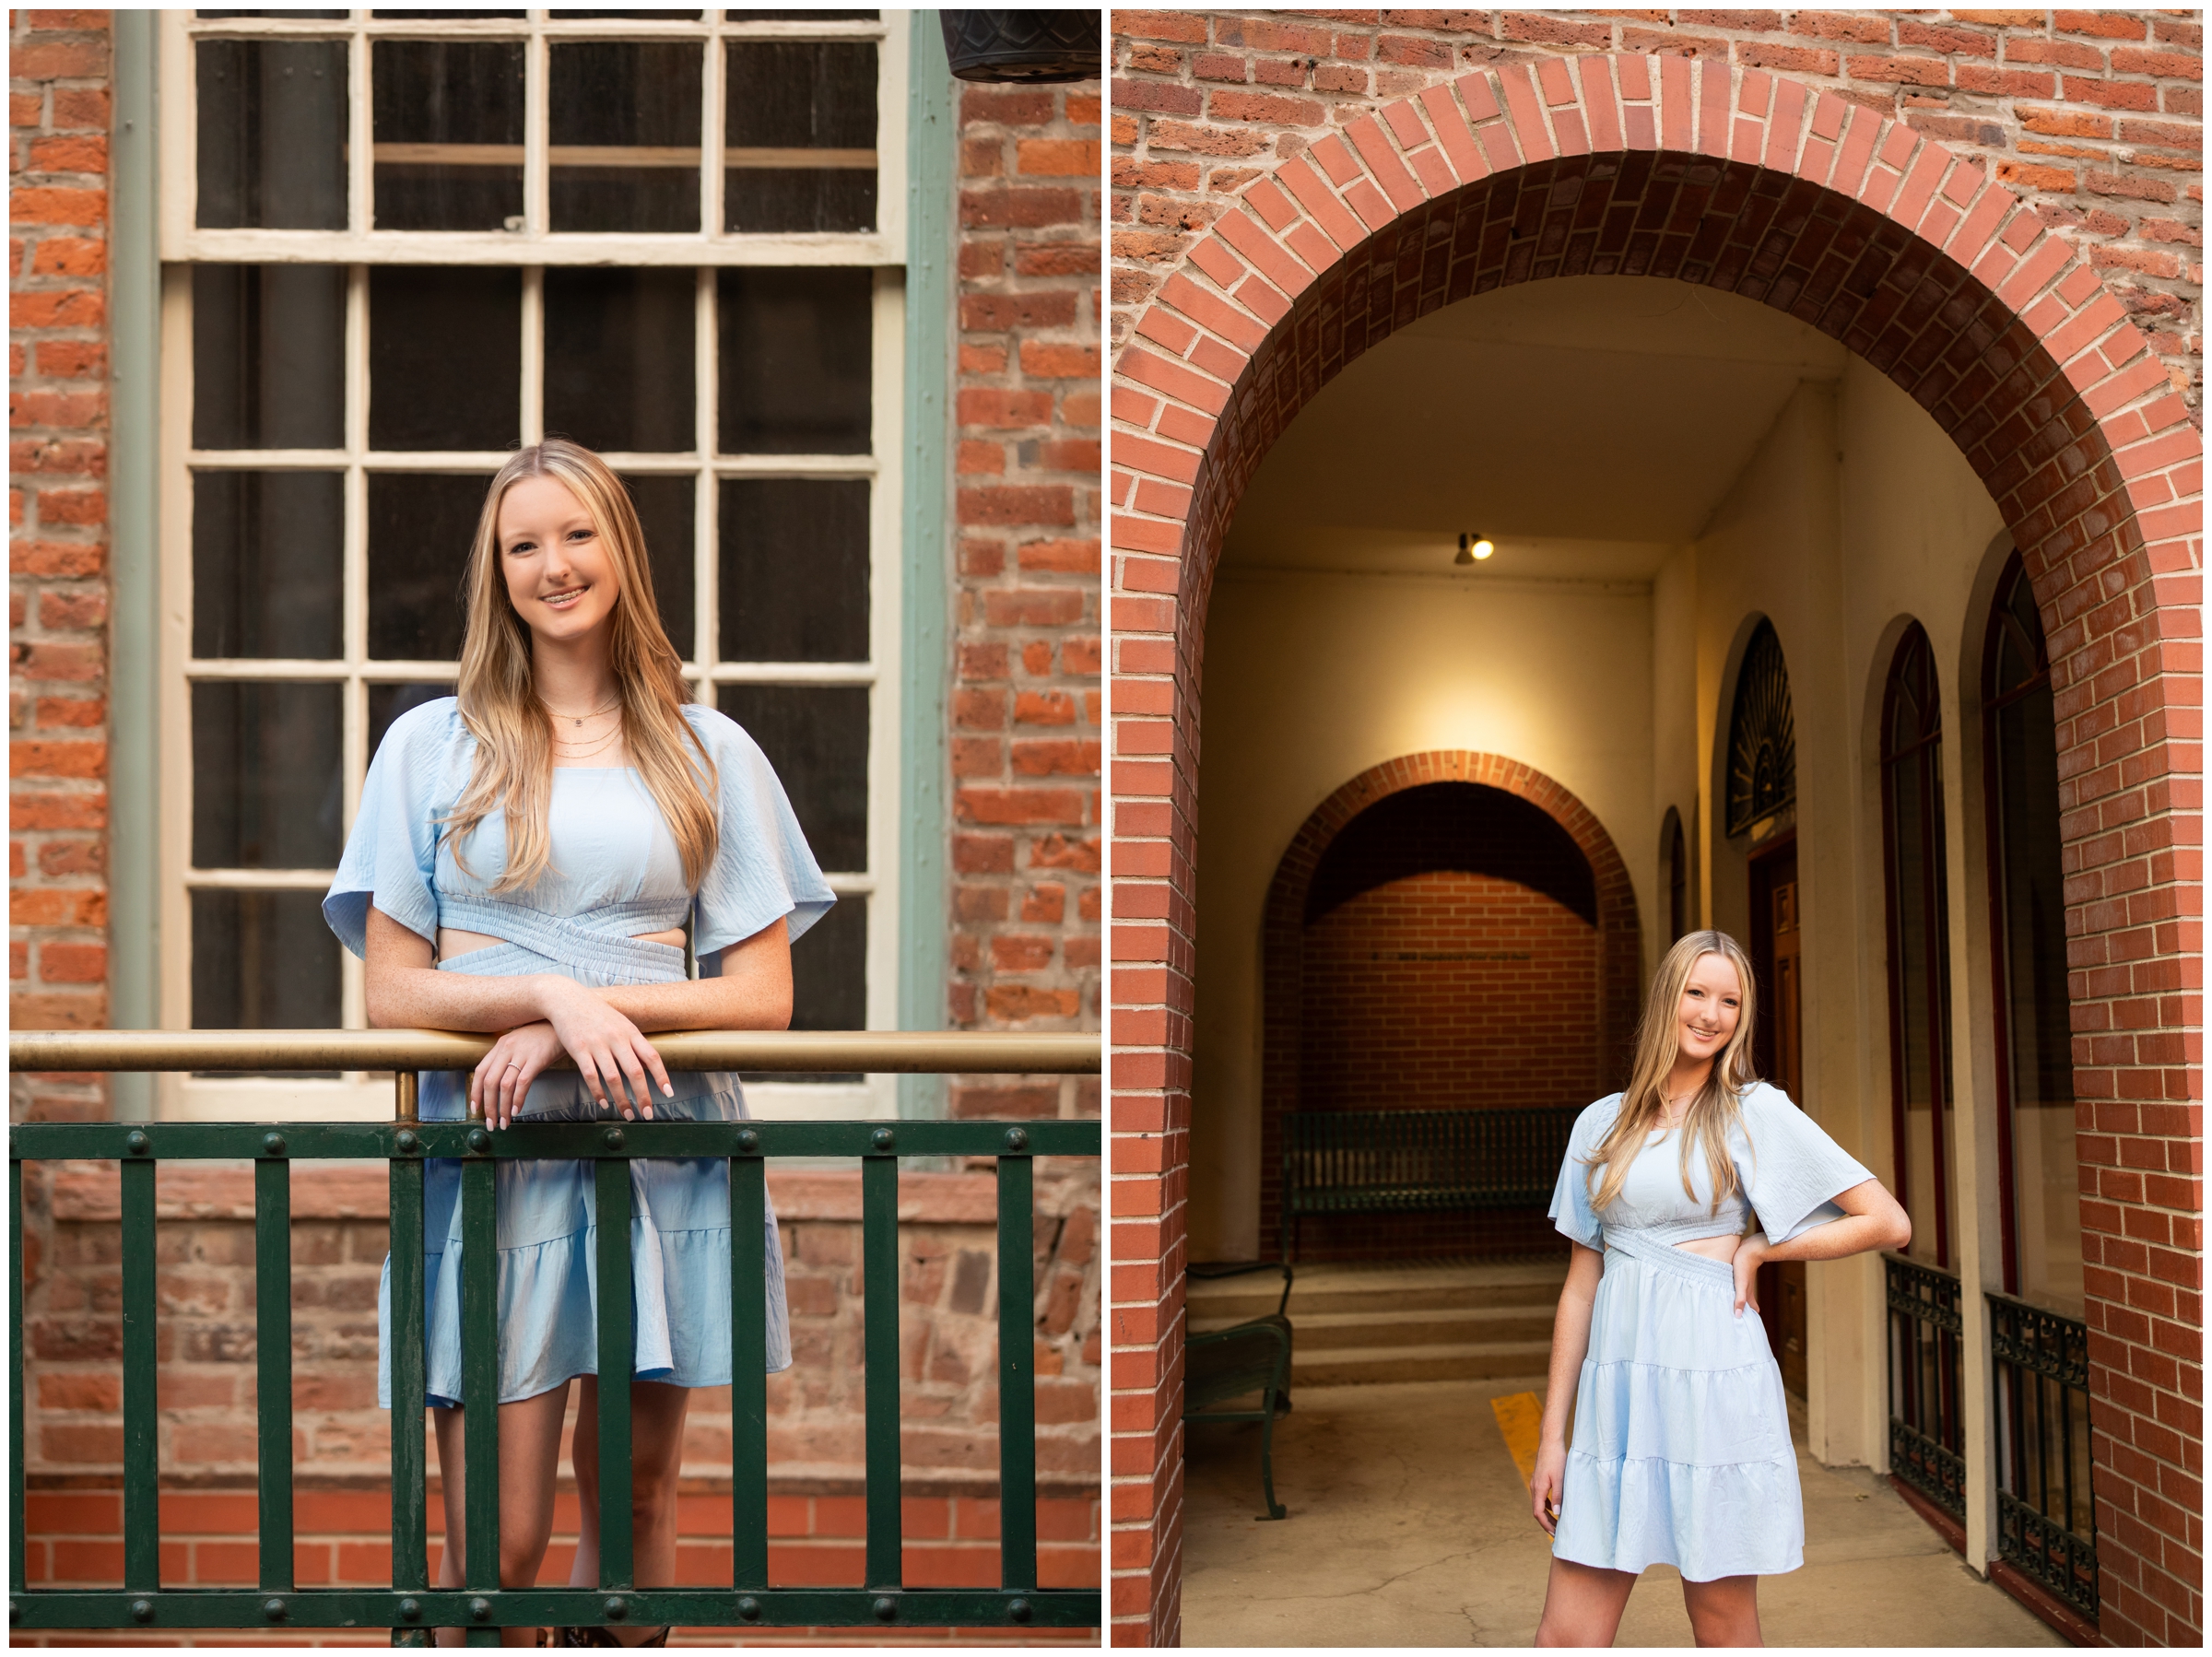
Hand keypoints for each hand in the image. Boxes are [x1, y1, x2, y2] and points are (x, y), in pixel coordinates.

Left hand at [470, 1021, 563, 1128]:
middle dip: (488, 1106)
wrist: (565, 1023)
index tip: (476, 1109)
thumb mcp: (520, 1042)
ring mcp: (521, 1053)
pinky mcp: (537, 1058)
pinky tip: (516, 1110)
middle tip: (491, 1123)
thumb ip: (508, 1058)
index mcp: (500, 1045)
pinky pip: (522, 1083)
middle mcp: (507, 1048)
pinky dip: (517, 1099)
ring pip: (504, 1085)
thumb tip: (500, 1083)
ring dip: (502, 1108)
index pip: (479, 1072)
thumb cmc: (544, 1035)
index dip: (475, 1092)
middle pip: (489, 1082)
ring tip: (505, 1122)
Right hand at [536, 976, 673, 1119]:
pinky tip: (604, 1104)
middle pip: (635, 1072)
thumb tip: (649, 1064)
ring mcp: (597, 1044)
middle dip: (644, 1096)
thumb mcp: (621, 1023)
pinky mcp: (579, 1049)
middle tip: (648, 1114)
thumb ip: (634, 1042)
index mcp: (631, 1032)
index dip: (662, 1076)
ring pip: (614, 1078)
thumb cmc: (597, 1013)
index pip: (652, 1057)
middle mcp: (617, 1038)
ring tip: (628, 1115)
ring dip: (622, 1100)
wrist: (567, 999)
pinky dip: (599, 1093)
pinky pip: (591, 1076)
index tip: (669, 1094)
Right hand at [1530, 1439, 1566, 1536]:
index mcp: (1538, 1488)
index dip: (1546, 1525)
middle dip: (1546, 1523)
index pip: (1538, 1513)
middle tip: (1557, 1533)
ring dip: (1547, 1515)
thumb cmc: (1556, 1459)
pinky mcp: (1539, 1479)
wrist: (1550, 1441)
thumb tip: (1557, 1514)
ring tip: (1557, 1523)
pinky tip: (1555, 1508)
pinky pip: (1541, 1497)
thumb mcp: (1560, 1478)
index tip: (1555, 1534)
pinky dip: (1547, 1506)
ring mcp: (1535, 1483)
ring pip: (1539, 1504)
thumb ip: (1558, 1497)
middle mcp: (1534, 1487)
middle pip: (1537, 1511)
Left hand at [1733, 1233, 1768, 1317]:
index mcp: (1748, 1293)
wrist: (1750, 1248)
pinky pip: (1737, 1285)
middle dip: (1744, 1310)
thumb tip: (1738, 1315)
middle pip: (1747, 1302)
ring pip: (1742, 1293)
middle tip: (1737, 1318)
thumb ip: (1740, 1299)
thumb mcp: (1741, 1284)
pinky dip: (1734, 1290)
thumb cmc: (1744, 1265)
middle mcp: (1747, 1288)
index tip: (1747, 1326)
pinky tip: (1727, 1288)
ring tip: (1731, 1306)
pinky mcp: (1740, 1273)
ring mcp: (1744, 1280)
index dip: (1751, 1317)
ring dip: (1738, 1300)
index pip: (1753, 1309)